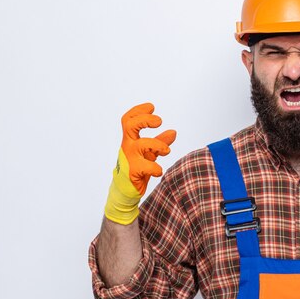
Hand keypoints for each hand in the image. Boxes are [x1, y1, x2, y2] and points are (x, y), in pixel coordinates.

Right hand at [105, 103, 176, 223]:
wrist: (126, 191)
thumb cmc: (137, 168)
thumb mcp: (150, 153)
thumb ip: (160, 142)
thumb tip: (173, 131)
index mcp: (130, 140)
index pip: (128, 120)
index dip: (138, 111)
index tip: (151, 107)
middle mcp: (127, 147)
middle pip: (130, 126)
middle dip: (145, 120)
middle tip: (159, 121)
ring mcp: (129, 159)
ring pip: (141, 144)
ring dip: (158, 144)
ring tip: (167, 151)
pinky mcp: (133, 172)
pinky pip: (146, 166)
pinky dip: (156, 168)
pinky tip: (158, 171)